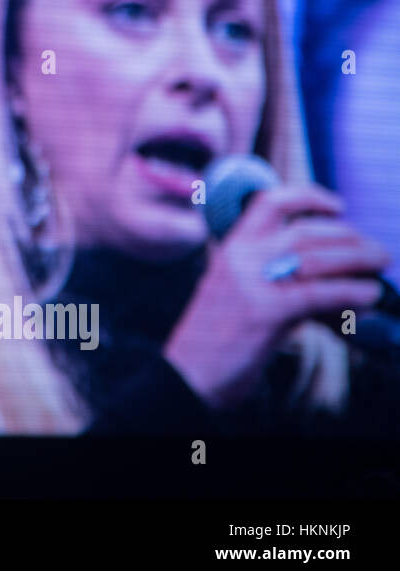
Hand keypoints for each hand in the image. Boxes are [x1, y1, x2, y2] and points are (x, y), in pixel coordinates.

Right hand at [163, 184, 389, 408]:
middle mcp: (240, 257)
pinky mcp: (266, 311)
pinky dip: (352, 293)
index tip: (337, 207)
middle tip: (378, 252)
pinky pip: (320, 294)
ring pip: (317, 258)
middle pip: (306, 231)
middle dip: (351, 238)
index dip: (309, 197)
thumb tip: (332, 274)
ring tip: (381, 268)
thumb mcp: (237, 291)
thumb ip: (274, 275)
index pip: (270, 203)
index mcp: (231, 247)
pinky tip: (369, 297)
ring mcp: (251, 282)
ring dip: (359, 260)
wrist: (189, 373)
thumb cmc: (217, 337)